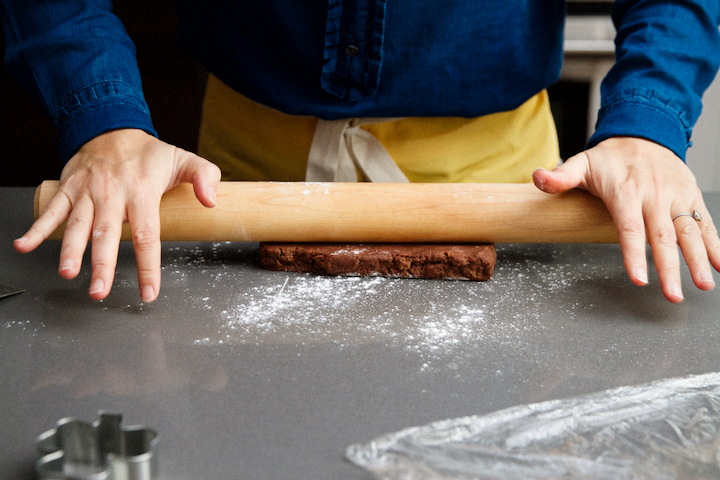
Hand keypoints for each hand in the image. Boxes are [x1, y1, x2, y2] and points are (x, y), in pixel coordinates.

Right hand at [13, 129, 220, 301]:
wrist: (112, 128)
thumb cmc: (150, 154)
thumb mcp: (184, 159)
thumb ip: (204, 177)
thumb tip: (212, 201)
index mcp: (143, 191)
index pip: (148, 234)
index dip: (149, 265)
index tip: (149, 292)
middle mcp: (113, 194)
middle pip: (108, 234)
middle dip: (103, 265)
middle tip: (100, 291)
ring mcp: (88, 192)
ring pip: (78, 225)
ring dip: (70, 250)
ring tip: (67, 273)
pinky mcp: (69, 189)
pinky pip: (52, 210)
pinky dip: (37, 228)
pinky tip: (24, 245)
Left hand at [533, 137, 719, 302]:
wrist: (643, 134)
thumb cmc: (609, 158)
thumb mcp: (580, 163)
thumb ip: (561, 176)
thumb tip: (538, 178)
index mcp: (625, 192)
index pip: (629, 228)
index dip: (634, 253)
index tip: (638, 278)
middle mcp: (654, 195)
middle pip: (662, 236)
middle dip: (670, 267)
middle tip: (672, 295)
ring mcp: (675, 196)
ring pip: (689, 231)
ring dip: (699, 259)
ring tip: (703, 285)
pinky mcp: (689, 197)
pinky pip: (704, 221)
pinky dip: (716, 243)